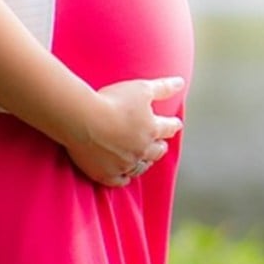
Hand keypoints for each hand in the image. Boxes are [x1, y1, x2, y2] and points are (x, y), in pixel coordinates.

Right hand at [64, 76, 184, 186]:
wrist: (82, 119)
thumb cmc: (112, 101)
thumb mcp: (142, 88)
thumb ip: (163, 88)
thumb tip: (180, 82)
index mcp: (152, 129)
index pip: (169, 128)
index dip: (173, 125)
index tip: (175, 124)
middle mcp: (141, 149)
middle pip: (157, 151)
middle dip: (160, 146)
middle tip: (161, 144)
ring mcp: (124, 164)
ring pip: (140, 167)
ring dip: (144, 163)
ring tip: (145, 160)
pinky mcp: (106, 174)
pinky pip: (119, 181)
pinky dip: (124, 179)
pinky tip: (125, 177)